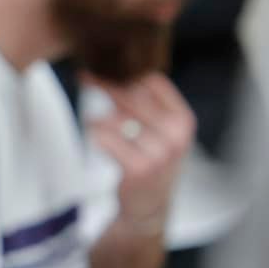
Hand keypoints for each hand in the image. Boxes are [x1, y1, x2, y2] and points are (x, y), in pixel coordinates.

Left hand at [86, 73, 194, 231]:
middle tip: (86, 76)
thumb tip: (112, 70)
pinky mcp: (138, 168)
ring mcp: (159, 152)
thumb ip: (143, 104)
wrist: (148, 204)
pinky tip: (94, 134)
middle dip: (106, 85)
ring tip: (93, 118)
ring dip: (99, 115)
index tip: (104, 63)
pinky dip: (96, 134)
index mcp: (182, 119)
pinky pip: (106, 139)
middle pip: (133, 97)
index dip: (128, 71)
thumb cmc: (150, 160)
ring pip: (116, 118)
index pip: (154, 83)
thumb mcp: (159, 130)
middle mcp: (175, 134)